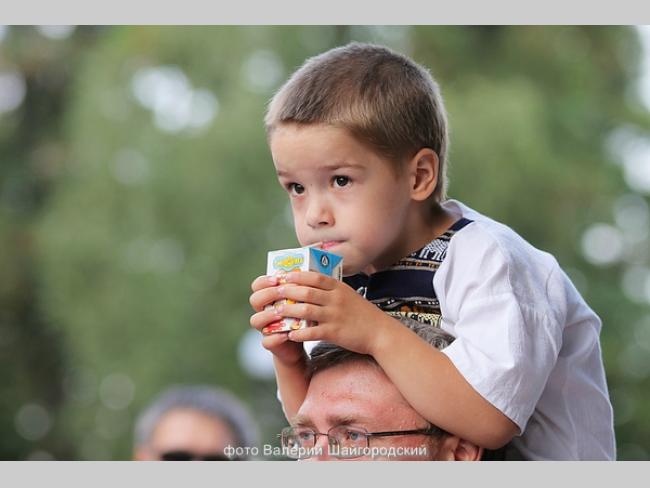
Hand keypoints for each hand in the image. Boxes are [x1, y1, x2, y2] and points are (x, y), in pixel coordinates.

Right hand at [249, 274, 305, 366]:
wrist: (303, 338)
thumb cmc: (303, 314)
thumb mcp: (302, 300)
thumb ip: (302, 288)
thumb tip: (310, 271)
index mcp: (269, 297)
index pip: (258, 285)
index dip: (264, 280)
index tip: (278, 279)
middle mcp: (263, 311)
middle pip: (255, 299)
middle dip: (267, 294)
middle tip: (281, 292)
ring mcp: (265, 327)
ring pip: (255, 320)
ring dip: (267, 315)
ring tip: (281, 313)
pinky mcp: (270, 343)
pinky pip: (266, 341)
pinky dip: (275, 338)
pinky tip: (287, 334)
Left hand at [270, 271, 392, 355]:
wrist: (380, 332)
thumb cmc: (362, 314)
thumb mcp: (348, 295)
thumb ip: (332, 289)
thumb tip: (312, 282)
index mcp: (339, 288)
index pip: (315, 277)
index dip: (297, 276)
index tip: (284, 276)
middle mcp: (336, 299)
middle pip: (306, 292)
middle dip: (287, 291)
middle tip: (274, 293)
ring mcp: (335, 316)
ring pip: (306, 310)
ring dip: (288, 311)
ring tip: (277, 311)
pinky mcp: (335, 332)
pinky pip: (312, 331)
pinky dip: (299, 332)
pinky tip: (290, 334)